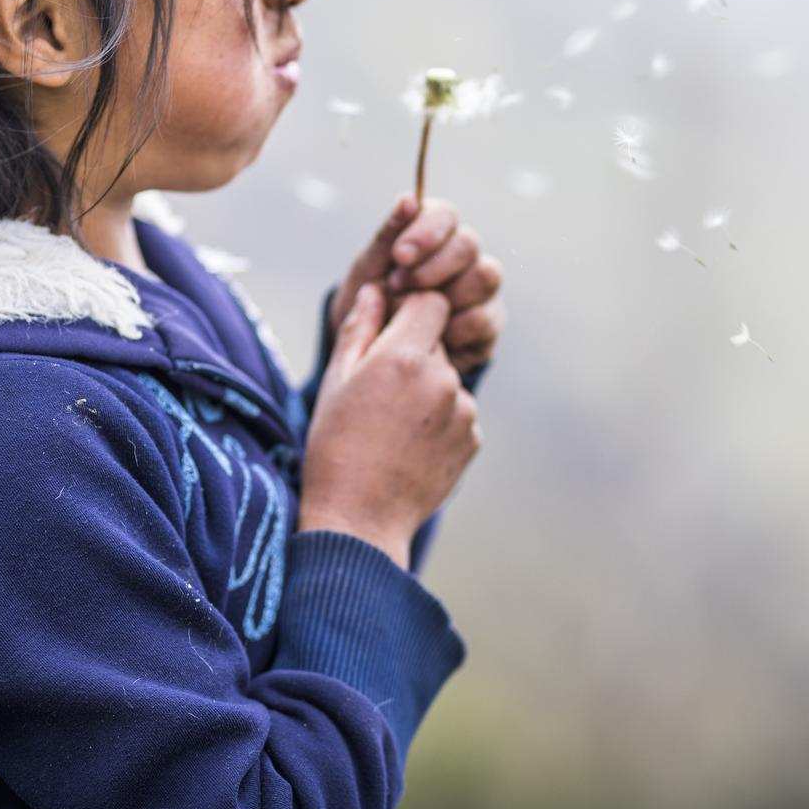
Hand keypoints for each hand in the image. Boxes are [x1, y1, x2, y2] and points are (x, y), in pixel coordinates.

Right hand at [298, 284, 481, 567]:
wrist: (361, 520)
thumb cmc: (336, 447)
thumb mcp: (336, 382)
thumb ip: (359, 328)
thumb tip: (376, 289)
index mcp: (406, 357)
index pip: (432, 302)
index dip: (411, 310)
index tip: (391, 329)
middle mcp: (444, 379)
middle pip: (438, 342)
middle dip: (414, 354)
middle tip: (380, 391)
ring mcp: (464, 412)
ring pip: (448, 379)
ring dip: (428, 390)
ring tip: (392, 425)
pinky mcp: (473, 439)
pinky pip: (458, 413)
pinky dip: (439, 421)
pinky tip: (409, 445)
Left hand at [329, 194, 505, 379]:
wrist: (372, 351)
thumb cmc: (371, 299)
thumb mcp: (369, 268)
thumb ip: (388, 235)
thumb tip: (409, 199)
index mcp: (434, 233)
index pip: (446, 215)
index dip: (426, 233)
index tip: (399, 256)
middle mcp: (463, 256)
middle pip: (469, 243)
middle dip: (433, 267)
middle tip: (399, 287)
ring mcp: (480, 289)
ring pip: (486, 276)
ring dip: (447, 295)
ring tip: (414, 313)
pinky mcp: (487, 323)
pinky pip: (485, 318)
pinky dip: (455, 329)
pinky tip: (431, 338)